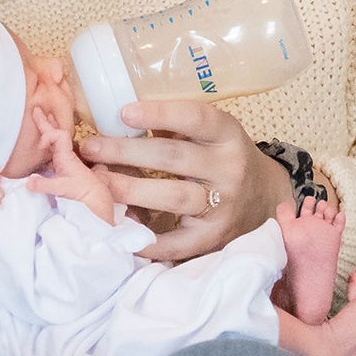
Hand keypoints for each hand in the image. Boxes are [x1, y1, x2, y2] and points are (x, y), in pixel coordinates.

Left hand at [79, 96, 279, 263]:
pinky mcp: (214, 237)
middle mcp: (230, 169)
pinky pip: (177, 242)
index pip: (196, 118)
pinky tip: (120, 230)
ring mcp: (224, 205)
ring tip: (98, 183)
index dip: (160, 113)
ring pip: (173, 196)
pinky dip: (147, 240)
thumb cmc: (223, 159)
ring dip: (129, 189)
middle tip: (91, 148)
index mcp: (228, 135)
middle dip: (126, 152)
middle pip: (174, 157)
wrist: (265, 199)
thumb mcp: (212, 134)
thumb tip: (115, 121)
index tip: (123, 112)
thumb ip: (177, 127)